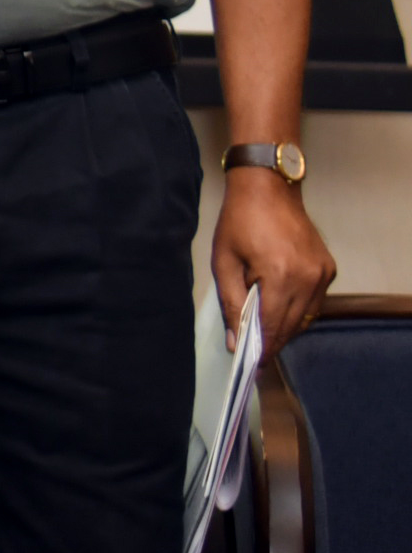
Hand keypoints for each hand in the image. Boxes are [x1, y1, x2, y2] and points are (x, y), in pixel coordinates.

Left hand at [215, 168, 334, 354]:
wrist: (267, 188)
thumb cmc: (239, 221)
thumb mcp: (224, 262)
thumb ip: (231, 303)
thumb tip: (235, 341)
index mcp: (280, 276)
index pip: (273, 325)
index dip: (262, 347)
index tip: (251, 364)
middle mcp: (308, 278)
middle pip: (292, 324)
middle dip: (273, 341)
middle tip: (256, 354)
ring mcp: (322, 273)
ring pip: (306, 316)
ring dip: (287, 327)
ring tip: (265, 334)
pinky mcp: (328, 268)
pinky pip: (315, 301)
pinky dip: (298, 310)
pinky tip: (280, 311)